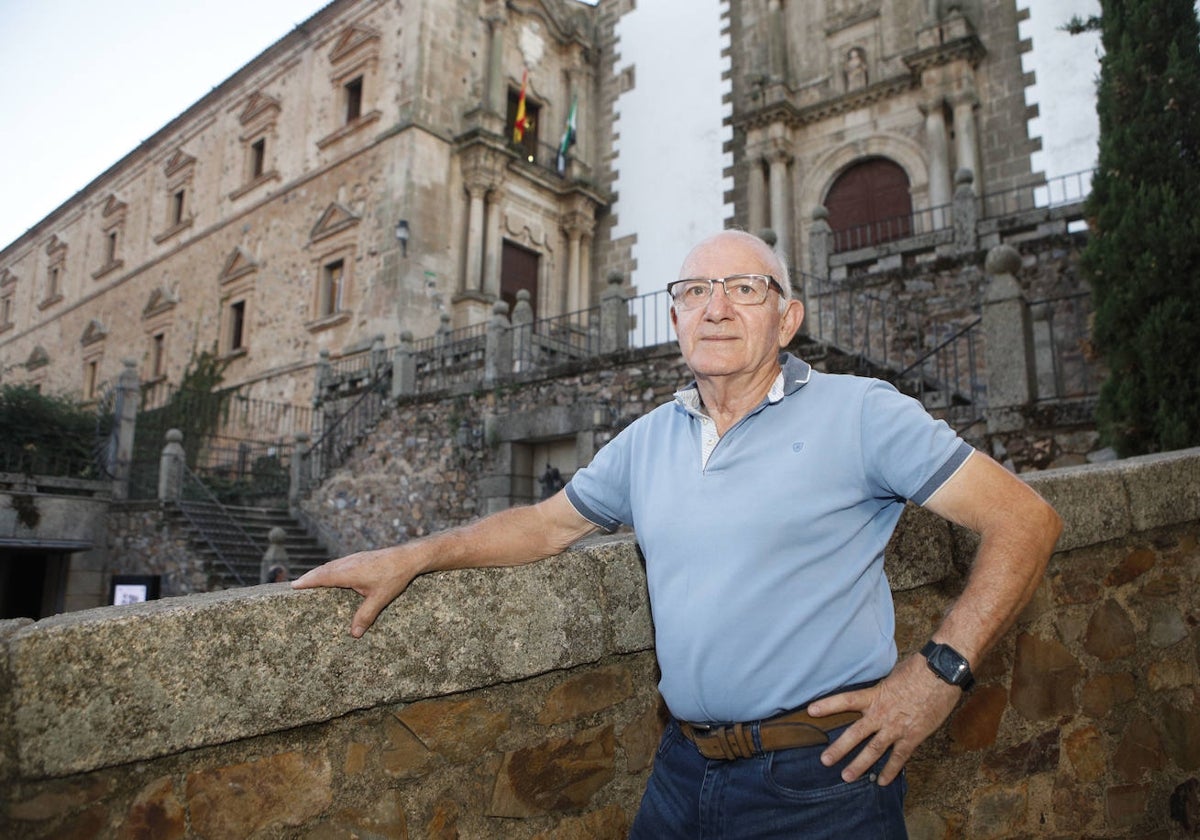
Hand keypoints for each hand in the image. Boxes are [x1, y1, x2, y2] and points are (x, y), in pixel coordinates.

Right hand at [292, 545, 424, 637]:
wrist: (408, 557)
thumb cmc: (394, 576)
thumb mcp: (379, 599)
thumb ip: (365, 616)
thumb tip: (354, 635)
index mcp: (347, 572)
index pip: (322, 577)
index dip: (307, 581)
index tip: (293, 585)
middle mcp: (347, 563)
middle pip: (323, 570)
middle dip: (309, 577)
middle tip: (296, 584)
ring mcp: (354, 558)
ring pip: (331, 565)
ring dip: (319, 572)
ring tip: (310, 580)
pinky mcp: (361, 557)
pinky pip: (339, 563)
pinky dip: (330, 568)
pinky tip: (333, 574)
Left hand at [806, 654, 962, 784]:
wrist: (942, 673)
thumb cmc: (919, 668)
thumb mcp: (892, 675)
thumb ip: (881, 688)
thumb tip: (876, 692)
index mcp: (875, 695)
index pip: (845, 700)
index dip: (827, 705)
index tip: (810, 711)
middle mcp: (881, 714)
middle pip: (854, 733)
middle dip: (839, 749)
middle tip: (825, 761)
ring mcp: (896, 728)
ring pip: (873, 750)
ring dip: (859, 765)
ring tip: (846, 777)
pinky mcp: (913, 737)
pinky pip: (899, 757)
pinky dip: (890, 770)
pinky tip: (882, 781)